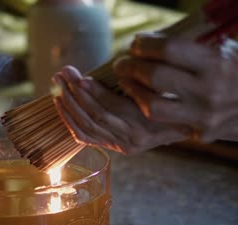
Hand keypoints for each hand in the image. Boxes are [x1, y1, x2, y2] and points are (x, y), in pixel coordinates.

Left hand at [52, 66, 186, 153]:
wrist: (180, 126)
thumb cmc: (170, 99)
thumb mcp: (161, 86)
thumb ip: (141, 78)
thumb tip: (121, 62)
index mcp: (146, 123)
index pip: (113, 107)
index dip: (94, 92)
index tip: (80, 77)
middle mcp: (132, 138)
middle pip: (95, 116)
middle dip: (75, 93)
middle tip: (63, 74)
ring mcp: (121, 146)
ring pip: (87, 126)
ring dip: (68, 105)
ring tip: (57, 85)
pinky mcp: (113, 149)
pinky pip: (85, 137)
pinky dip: (70, 121)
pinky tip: (60, 105)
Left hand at [114, 34, 237, 141]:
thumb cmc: (234, 64)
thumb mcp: (216, 46)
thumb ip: (181, 46)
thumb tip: (140, 45)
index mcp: (215, 63)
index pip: (169, 51)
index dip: (145, 46)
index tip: (134, 44)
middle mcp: (209, 91)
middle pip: (156, 80)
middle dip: (131, 69)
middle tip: (121, 65)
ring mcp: (205, 117)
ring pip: (153, 109)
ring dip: (133, 94)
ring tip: (126, 84)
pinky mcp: (202, 134)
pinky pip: (166, 124)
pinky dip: (152, 112)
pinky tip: (144, 103)